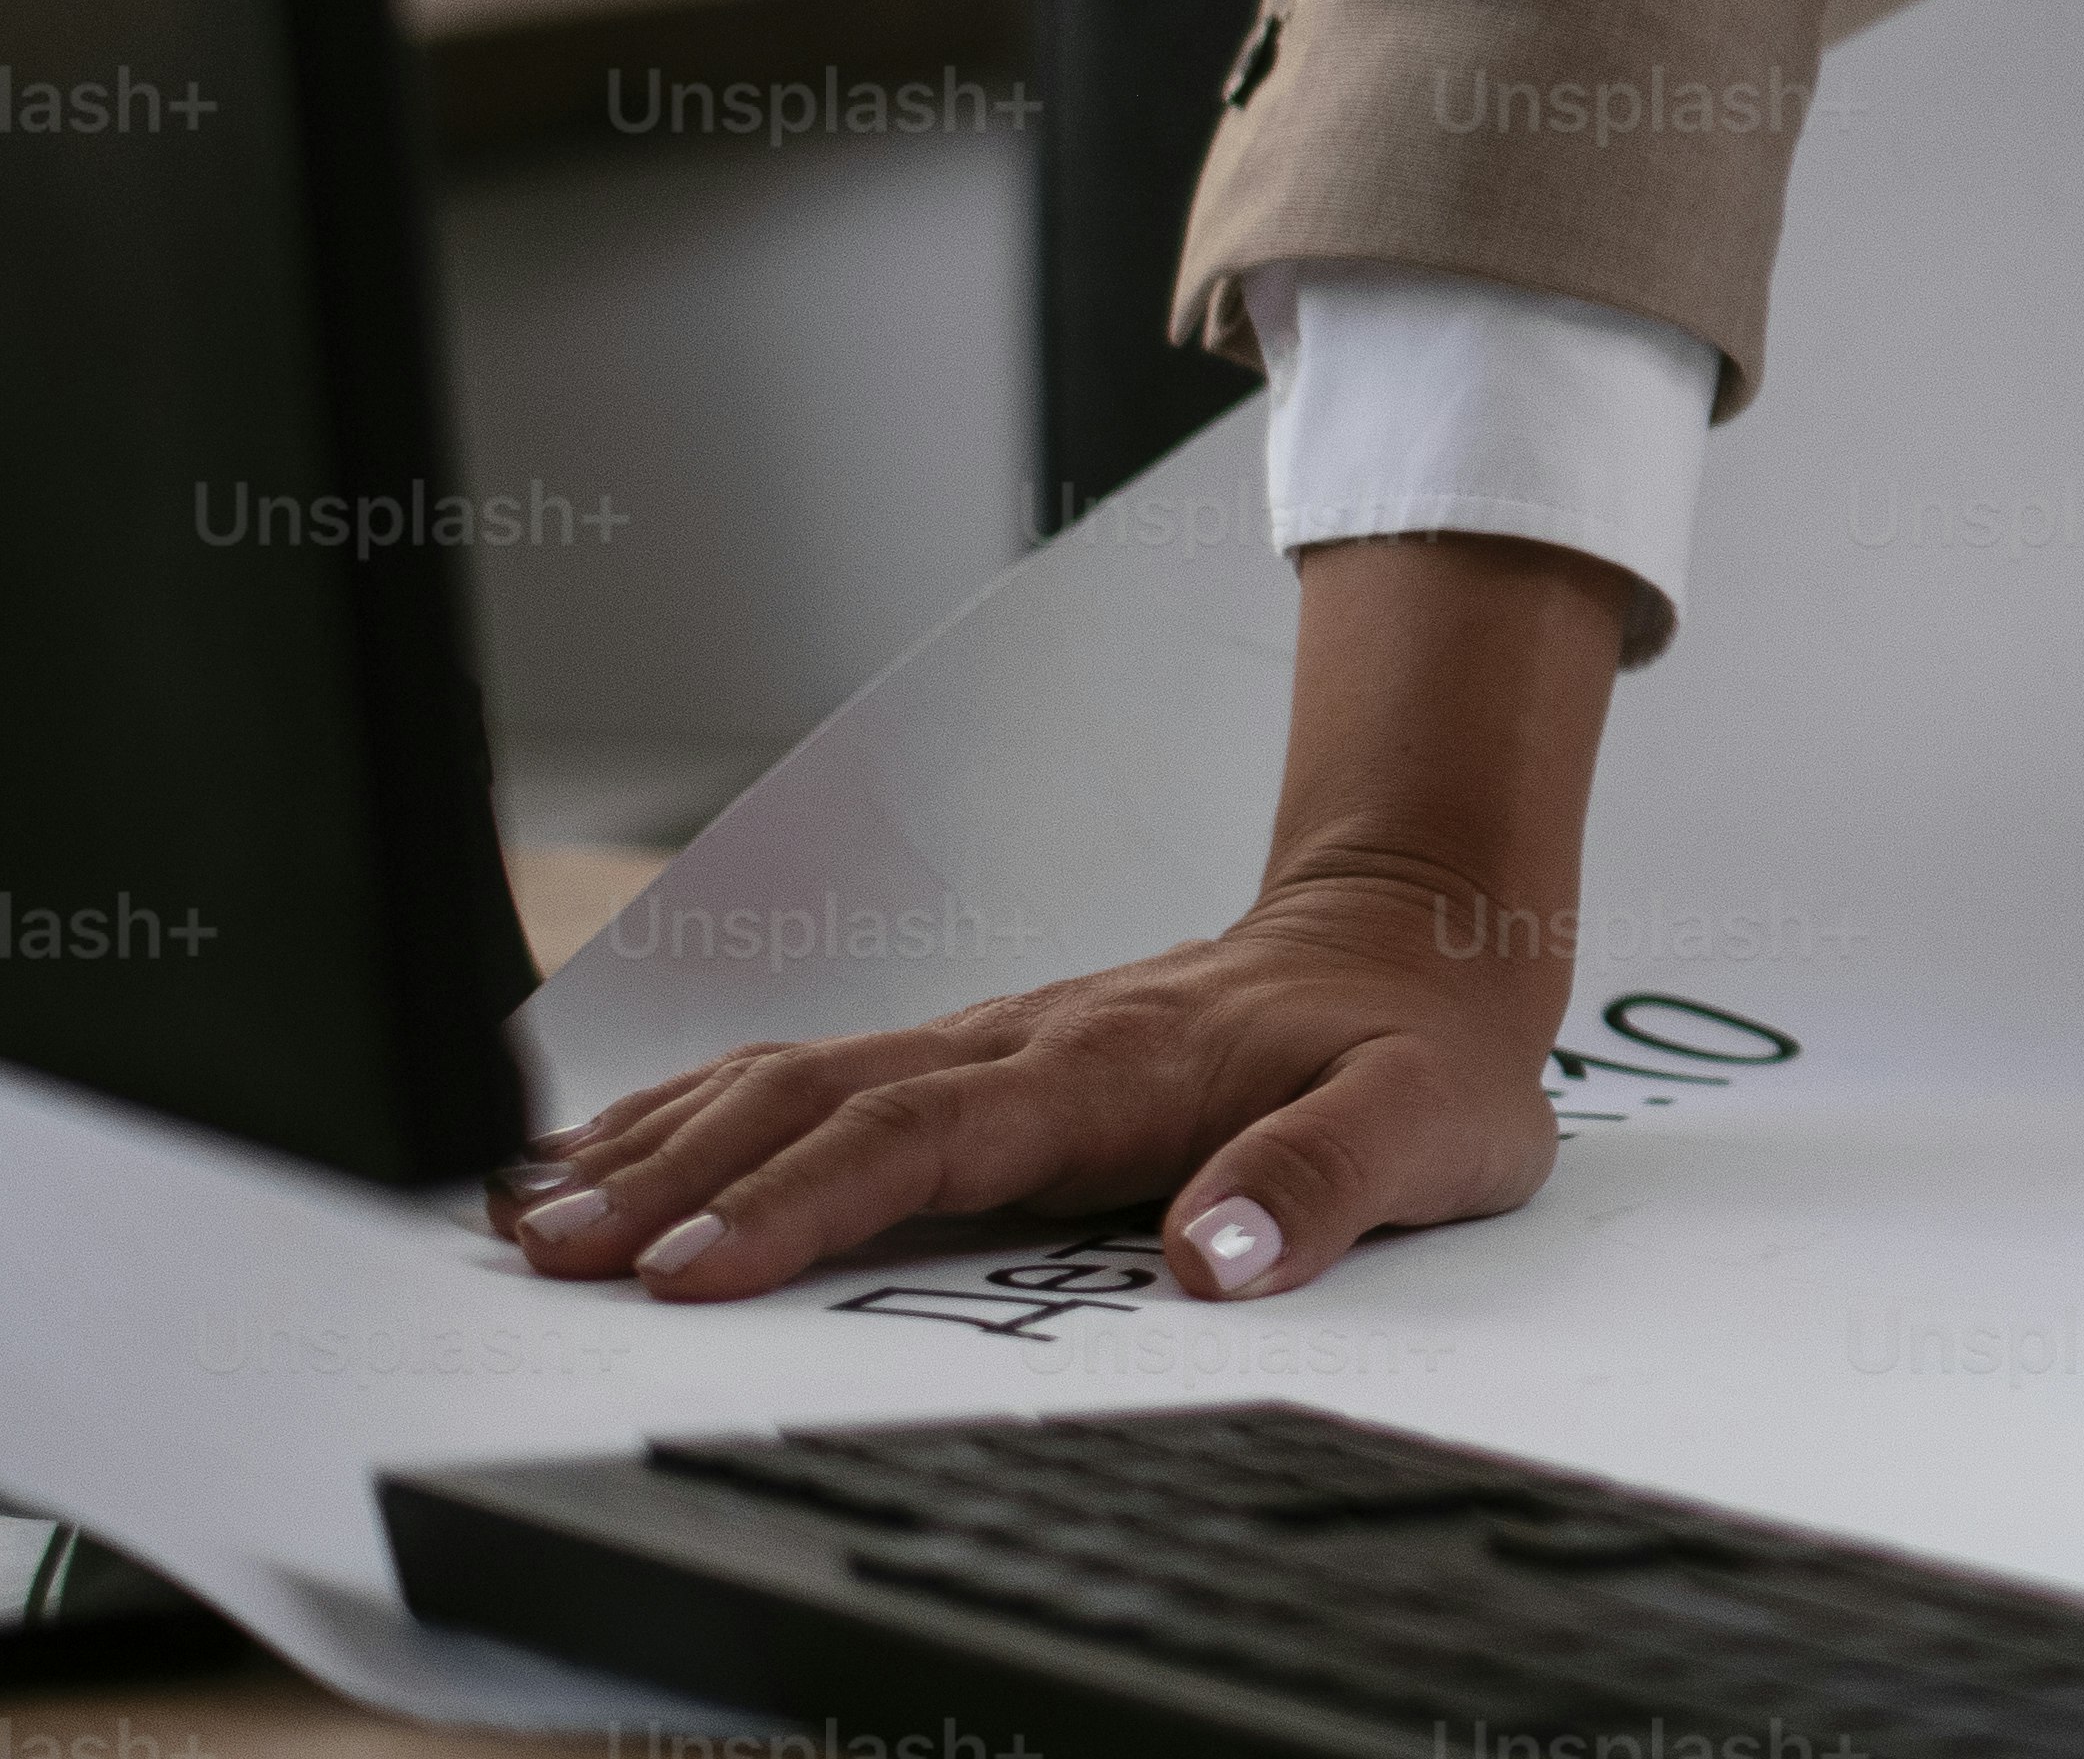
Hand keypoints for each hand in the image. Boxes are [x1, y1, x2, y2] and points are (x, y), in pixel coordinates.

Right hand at [492, 529, 1619, 1304]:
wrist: (1423, 935)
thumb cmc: (1422, 1049)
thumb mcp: (1430, 1125)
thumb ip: (1331, 1184)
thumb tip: (1217, 1256)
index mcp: (1111, 1067)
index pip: (925, 1136)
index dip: (802, 1204)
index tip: (690, 1272)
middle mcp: (1024, 1041)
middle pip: (820, 1099)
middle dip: (677, 1176)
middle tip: (548, 1256)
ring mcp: (987, 1041)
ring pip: (794, 1077)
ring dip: (662, 1141)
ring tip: (528, 1215)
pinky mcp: (973, 1057)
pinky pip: (813, 1078)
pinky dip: (697, 1112)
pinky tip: (614, 1154)